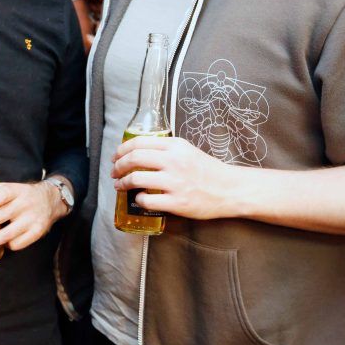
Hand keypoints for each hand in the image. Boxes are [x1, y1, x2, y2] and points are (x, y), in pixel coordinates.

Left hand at [0, 180, 68, 254]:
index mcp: (16, 191)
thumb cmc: (22, 195)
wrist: (51, 200)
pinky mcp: (37, 232)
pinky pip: (16, 244)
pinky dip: (4, 246)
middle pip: (0, 217)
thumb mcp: (11, 188)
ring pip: (6, 235)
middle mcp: (25, 204)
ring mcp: (32, 220)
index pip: (1, 196)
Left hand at [112, 135, 243, 219]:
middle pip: (133, 159)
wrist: (230, 189)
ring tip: (120, 186)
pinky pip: (147, 200)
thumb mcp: (187, 150)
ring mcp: (175, 182)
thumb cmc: (208, 171)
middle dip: (118, 166)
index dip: (121, 150)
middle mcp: (174, 161)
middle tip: (114, 172)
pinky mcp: (177, 202)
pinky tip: (139, 199)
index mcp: (175, 146)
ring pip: (136, 179)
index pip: (138, 142)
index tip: (115, 157)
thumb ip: (166, 149)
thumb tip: (138, 151)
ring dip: (122, 183)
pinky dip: (137, 199)